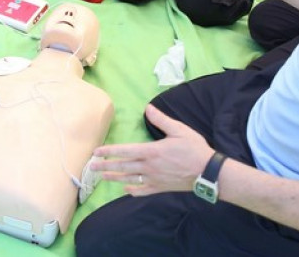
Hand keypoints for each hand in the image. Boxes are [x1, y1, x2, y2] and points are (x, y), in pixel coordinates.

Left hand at [91, 105, 214, 196]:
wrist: (207, 172)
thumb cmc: (194, 148)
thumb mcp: (179, 129)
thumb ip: (161, 119)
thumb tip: (147, 108)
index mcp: (152, 151)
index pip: (125, 151)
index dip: (109, 151)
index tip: (96, 152)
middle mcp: (149, 166)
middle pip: (123, 166)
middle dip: (106, 166)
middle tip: (91, 167)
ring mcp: (154, 179)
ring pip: (130, 179)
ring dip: (114, 178)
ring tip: (102, 177)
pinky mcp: (161, 188)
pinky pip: (143, 190)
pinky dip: (133, 190)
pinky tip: (126, 189)